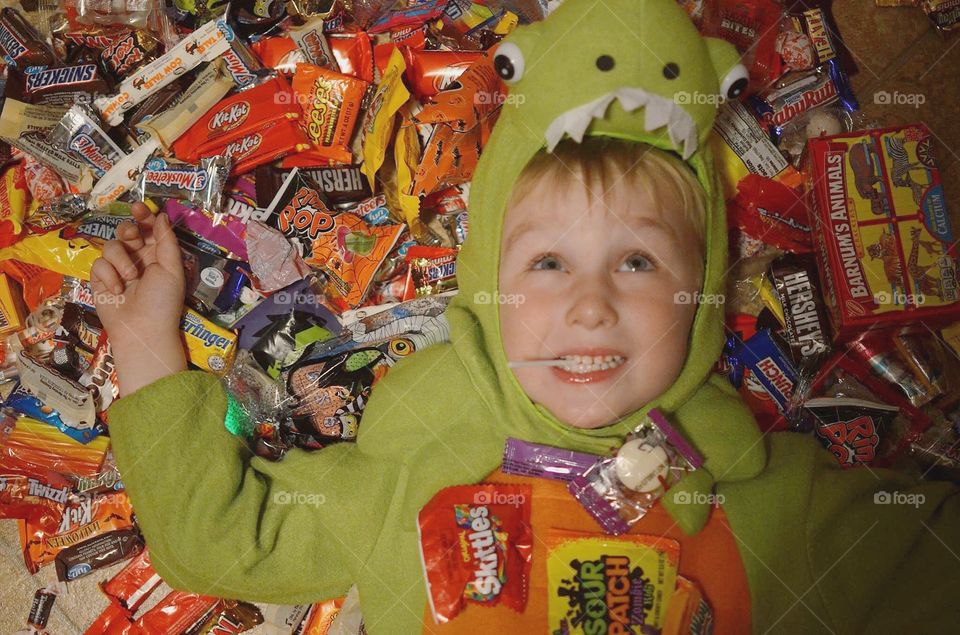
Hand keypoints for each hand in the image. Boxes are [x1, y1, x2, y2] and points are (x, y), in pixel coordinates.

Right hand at [91, 203, 187, 395]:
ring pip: (111, 245)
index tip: (140, 208)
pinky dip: (108, 276)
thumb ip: (166, 241)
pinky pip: (98, 263)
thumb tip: (162, 215)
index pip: (149, 228)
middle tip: (131, 235)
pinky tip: (117, 291)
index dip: (144, 215)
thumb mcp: (171, 269)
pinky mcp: (100, 278)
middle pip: (126, 231)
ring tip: (131, 278)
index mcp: (158, 254)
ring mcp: (117, 268)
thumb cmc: (163, 301)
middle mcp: (137, 258)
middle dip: (128, 229)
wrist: (142, 330)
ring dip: (121, 260)